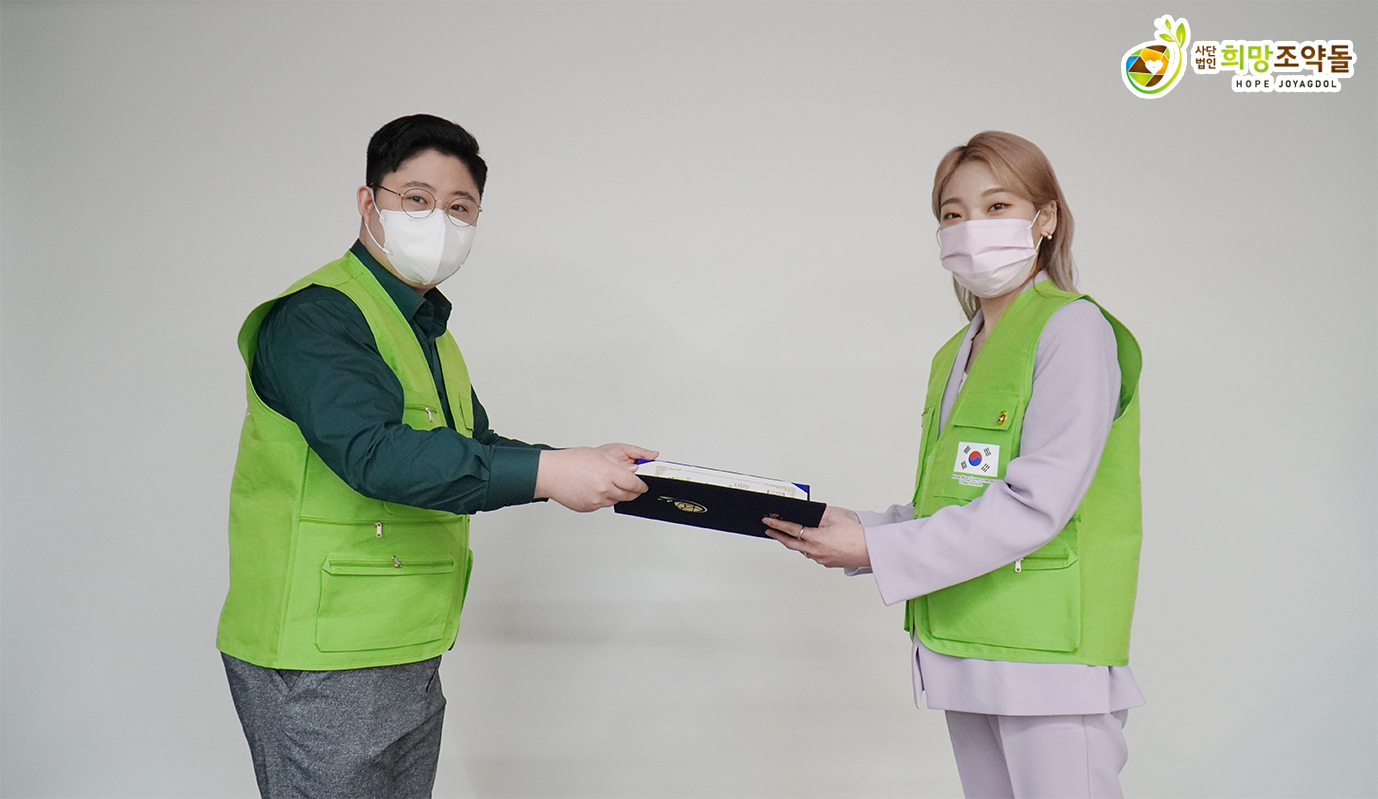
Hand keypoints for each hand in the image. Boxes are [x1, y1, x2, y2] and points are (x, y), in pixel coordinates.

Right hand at [535, 444, 658, 512]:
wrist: (550, 473)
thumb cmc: (570, 461)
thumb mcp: (599, 455)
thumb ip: (619, 464)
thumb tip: (634, 471)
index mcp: (608, 473)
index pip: (634, 483)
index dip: (641, 485)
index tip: (643, 485)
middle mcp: (604, 489)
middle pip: (628, 495)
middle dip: (633, 491)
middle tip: (632, 486)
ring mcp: (596, 500)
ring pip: (615, 500)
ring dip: (616, 494)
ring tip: (606, 483)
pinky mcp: (589, 508)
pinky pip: (602, 505)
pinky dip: (603, 498)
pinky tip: (594, 489)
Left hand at [762, 505, 869, 568]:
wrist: (871, 550)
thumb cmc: (858, 535)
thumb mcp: (836, 516)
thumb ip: (819, 513)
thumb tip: (808, 512)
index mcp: (815, 539)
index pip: (790, 530)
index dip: (777, 525)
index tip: (768, 521)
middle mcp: (815, 551)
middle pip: (791, 543)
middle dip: (778, 536)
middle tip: (769, 530)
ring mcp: (820, 559)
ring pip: (801, 550)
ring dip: (793, 542)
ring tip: (786, 535)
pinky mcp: (827, 562)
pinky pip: (812, 554)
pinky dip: (806, 547)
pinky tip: (806, 542)